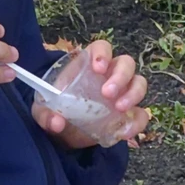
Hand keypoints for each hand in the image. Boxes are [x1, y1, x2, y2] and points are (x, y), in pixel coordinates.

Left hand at [32, 39, 150, 149]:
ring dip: (133, 94)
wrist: (65, 136)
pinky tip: (125, 131)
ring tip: (119, 108)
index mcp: (88, 65)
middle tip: (107, 93)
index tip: (98, 68)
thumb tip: (56, 122)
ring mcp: (122, 94)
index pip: (102, 48)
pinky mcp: (128, 115)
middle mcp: (109, 75)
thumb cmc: (56, 112)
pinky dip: (137, 122)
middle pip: (126, 63)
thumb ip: (45, 115)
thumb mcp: (43, 112)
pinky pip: (141, 114)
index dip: (103, 54)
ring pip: (139, 83)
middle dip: (120, 76)